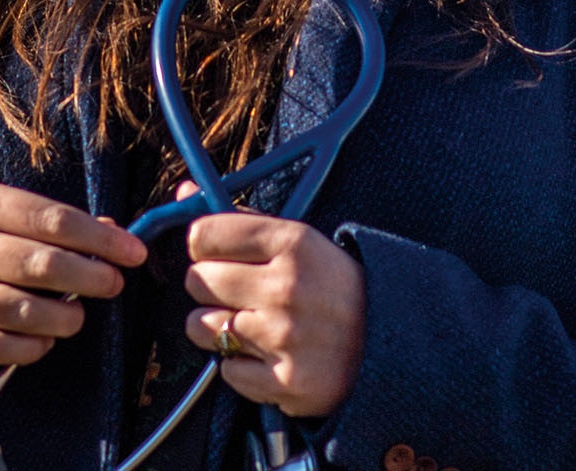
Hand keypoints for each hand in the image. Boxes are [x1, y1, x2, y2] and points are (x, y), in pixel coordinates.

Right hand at [0, 181, 145, 365]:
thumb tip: (108, 229)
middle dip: (88, 276)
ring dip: (61, 317)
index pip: (49, 218)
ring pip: (16, 309)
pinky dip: (26, 347)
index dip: (98, 237)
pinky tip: (45, 340)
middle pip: (37, 263)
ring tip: (79, 316)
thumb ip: (40, 217)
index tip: (132, 251)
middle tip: (114, 283)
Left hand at [178, 183, 365, 417]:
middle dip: (211, 286)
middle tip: (240, 292)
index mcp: (293, 242)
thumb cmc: (334, 287)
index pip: (203, 235)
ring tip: (251, 324)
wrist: (392, 344)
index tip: (218, 254)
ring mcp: (285, 337)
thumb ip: (240, 218)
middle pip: (197, 280)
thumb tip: (183, 193)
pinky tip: (268, 355)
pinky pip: (226, 370)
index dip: (204, 246)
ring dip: (217, 327)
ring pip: (201, 326)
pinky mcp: (285, 381)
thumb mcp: (300, 239)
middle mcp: (286, 287)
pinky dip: (240, 366)